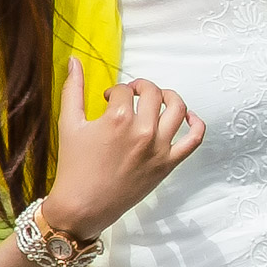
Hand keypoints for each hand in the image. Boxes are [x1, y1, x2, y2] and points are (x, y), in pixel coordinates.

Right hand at [42, 57, 205, 239]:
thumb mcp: (69, 123)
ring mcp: (159, 148)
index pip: (124, 91)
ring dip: (169, 97)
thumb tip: (73, 60)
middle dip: (140, 88)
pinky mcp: (168, 164)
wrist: (84, 206)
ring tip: (158, 99)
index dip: (114, 92)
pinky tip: (188, 116)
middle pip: (153, 93)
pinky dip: (197, 124)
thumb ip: (73, 89)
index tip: (107, 100)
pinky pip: (194, 139)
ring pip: (178, 109)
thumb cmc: (74, 166)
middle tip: (131, 95)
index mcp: (118, 118)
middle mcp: (143, 131)